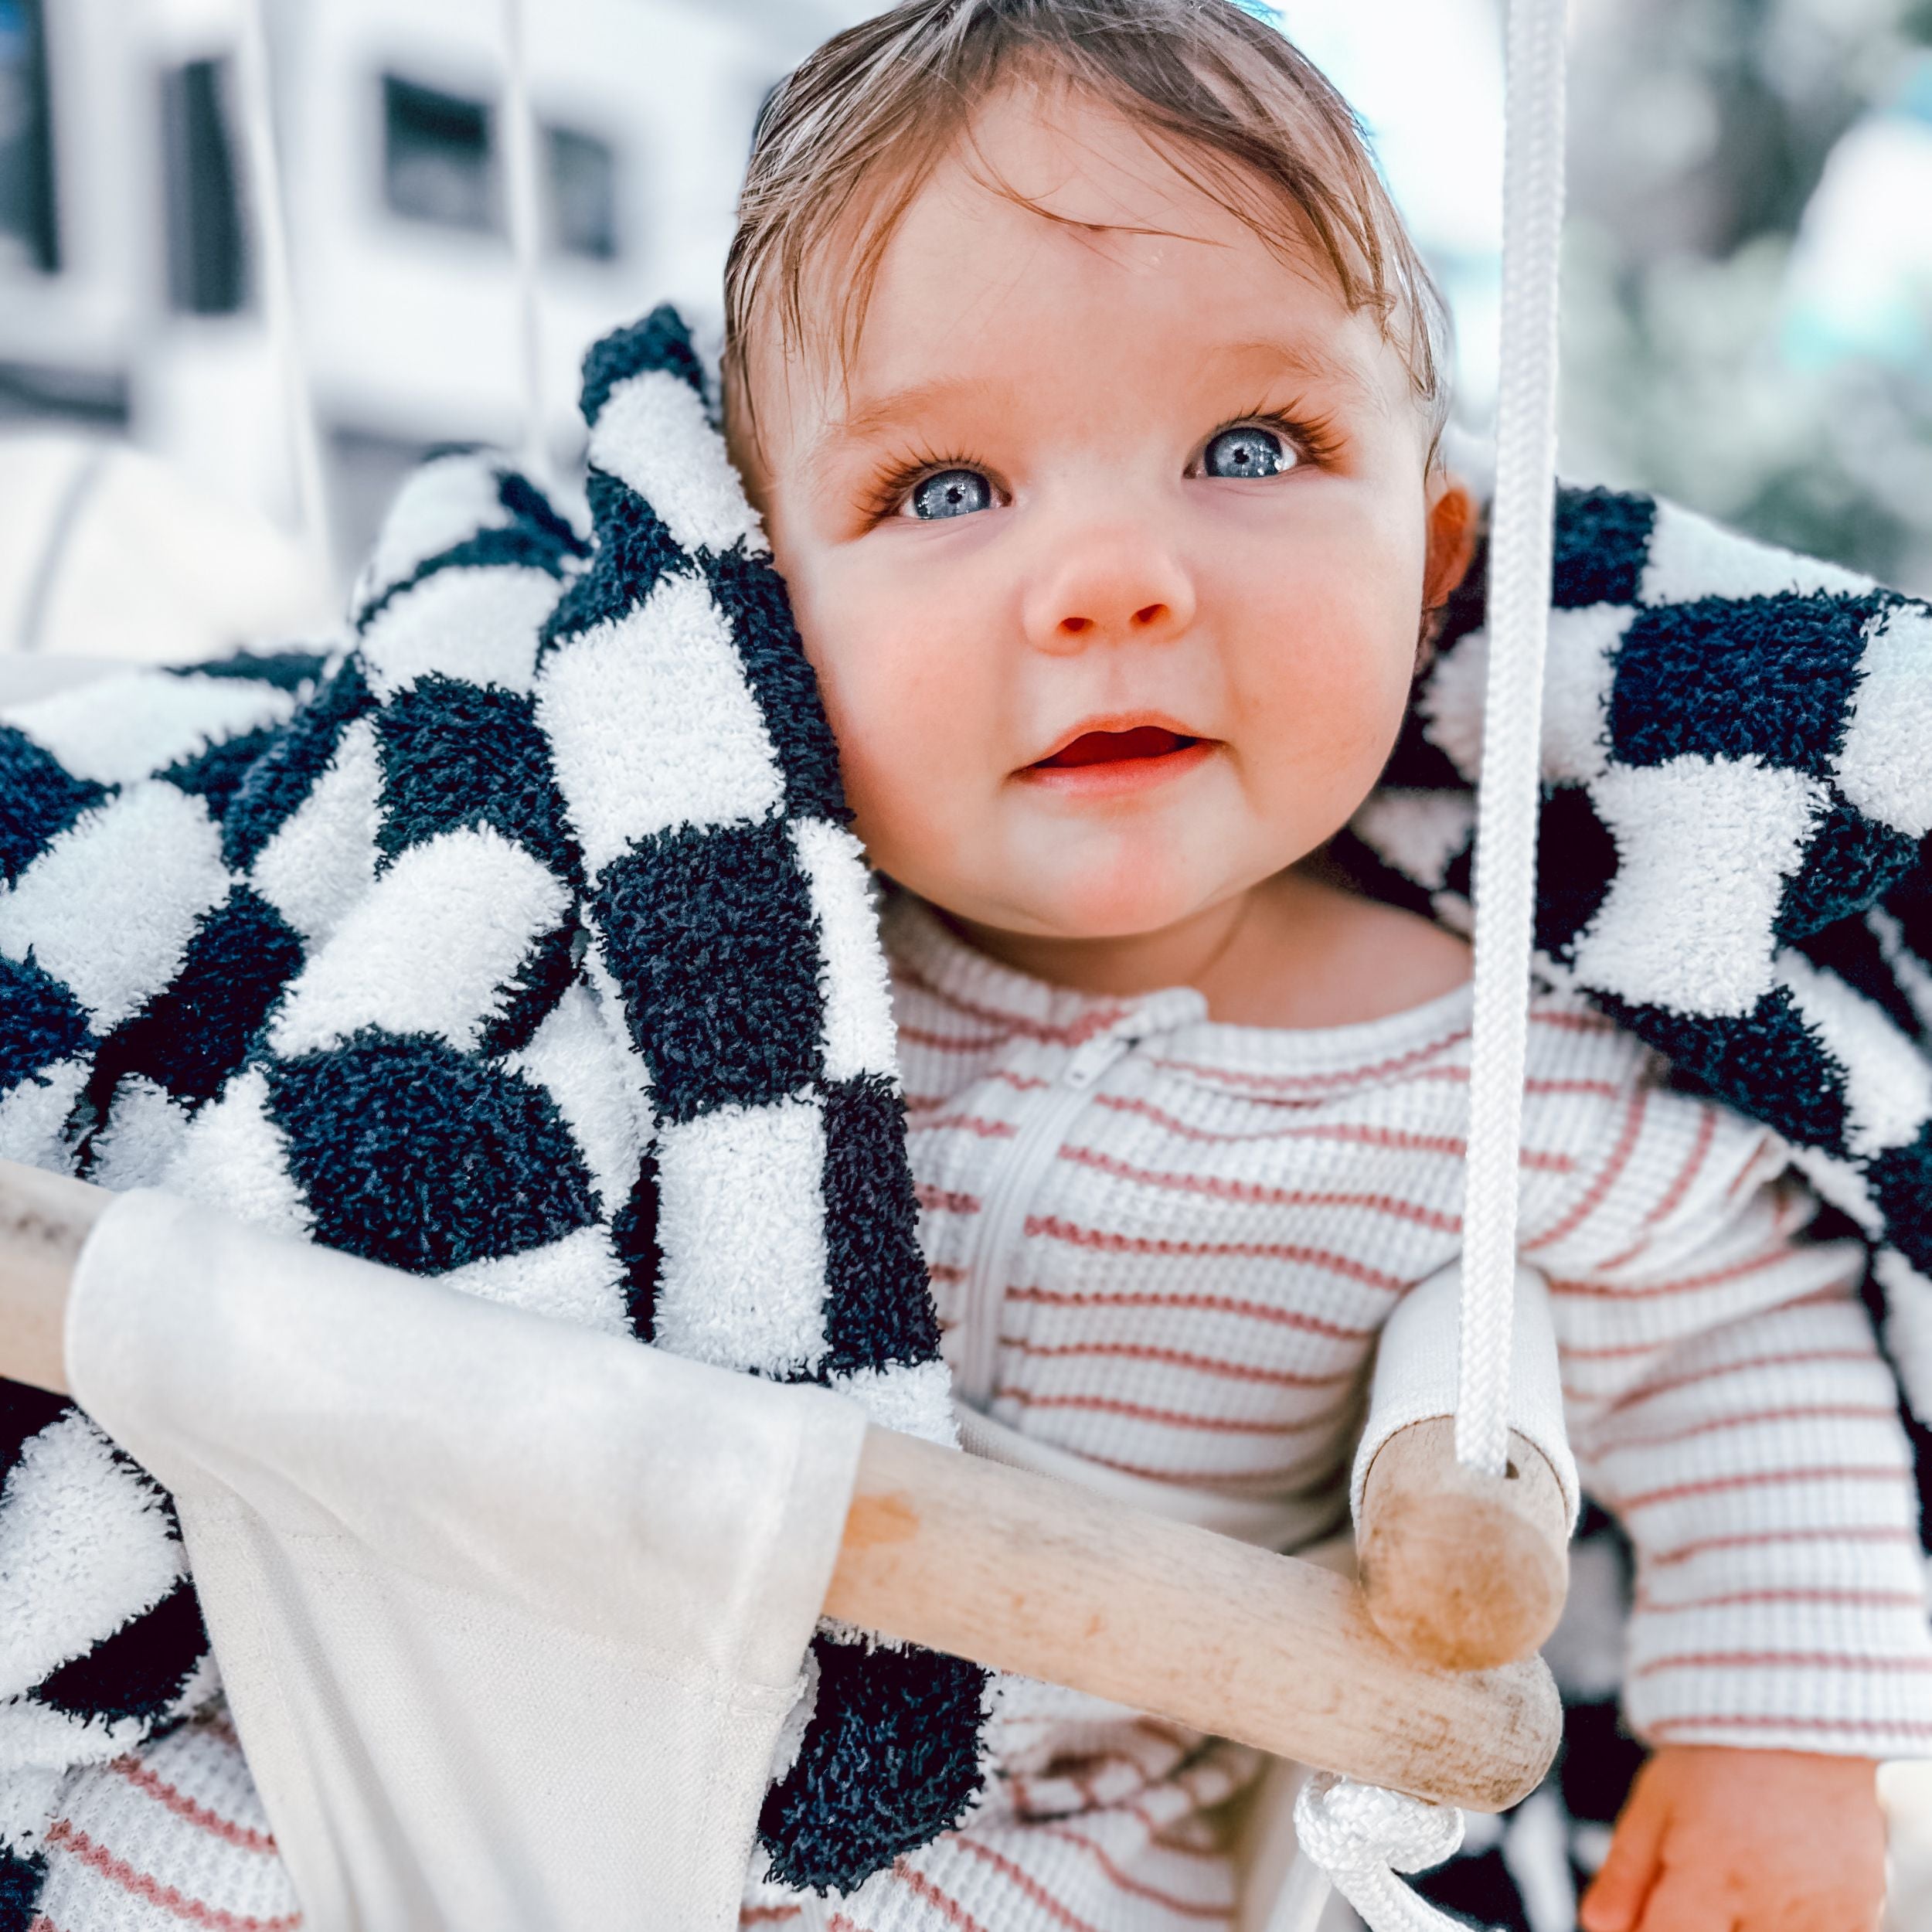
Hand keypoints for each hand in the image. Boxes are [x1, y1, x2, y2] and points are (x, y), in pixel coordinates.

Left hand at [1579, 1746, 1884, 1931]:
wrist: (1795, 1718)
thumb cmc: (1715, 1757)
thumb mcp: (1655, 1802)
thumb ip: (1626, 1870)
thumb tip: (1597, 1924)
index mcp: (1708, 1875)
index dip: (1647, 1930)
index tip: (1652, 1913)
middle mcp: (1765, 1904)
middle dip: (1702, 1922)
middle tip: (1698, 1893)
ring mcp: (1818, 1914)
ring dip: (1745, 1925)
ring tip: (1735, 1887)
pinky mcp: (1858, 1914)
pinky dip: (1792, 1926)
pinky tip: (1777, 1900)